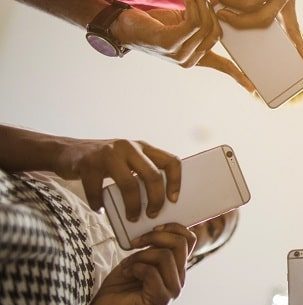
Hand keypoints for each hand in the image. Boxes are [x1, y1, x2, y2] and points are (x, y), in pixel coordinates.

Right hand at [54, 138, 180, 220]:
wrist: (65, 150)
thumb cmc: (102, 162)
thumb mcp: (127, 160)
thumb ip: (141, 172)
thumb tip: (160, 202)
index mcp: (142, 147)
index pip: (171, 161)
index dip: (176, 181)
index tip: (173, 200)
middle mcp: (128, 147)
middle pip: (152, 175)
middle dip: (155, 199)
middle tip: (152, 214)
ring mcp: (108, 153)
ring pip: (129, 184)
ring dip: (132, 205)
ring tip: (131, 217)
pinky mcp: (88, 163)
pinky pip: (97, 190)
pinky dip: (99, 204)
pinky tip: (100, 209)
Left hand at [91, 224, 195, 304]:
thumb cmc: (120, 287)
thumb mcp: (139, 260)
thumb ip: (153, 248)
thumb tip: (158, 229)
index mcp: (176, 267)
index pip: (190, 239)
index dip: (174, 227)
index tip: (155, 226)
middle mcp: (178, 278)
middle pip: (181, 243)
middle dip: (155, 236)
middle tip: (136, 243)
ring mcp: (172, 289)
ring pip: (166, 256)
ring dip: (140, 256)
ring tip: (127, 264)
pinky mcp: (160, 299)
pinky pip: (152, 272)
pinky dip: (135, 268)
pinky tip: (127, 273)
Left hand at [112, 0, 253, 91]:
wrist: (124, 25)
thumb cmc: (153, 24)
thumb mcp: (183, 24)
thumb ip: (202, 23)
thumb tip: (220, 9)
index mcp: (194, 59)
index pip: (222, 67)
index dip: (239, 76)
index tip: (254, 90)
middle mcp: (188, 61)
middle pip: (216, 33)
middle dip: (212, 9)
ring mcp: (179, 54)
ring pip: (205, 25)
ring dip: (200, 1)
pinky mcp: (169, 43)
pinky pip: (193, 22)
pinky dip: (192, 4)